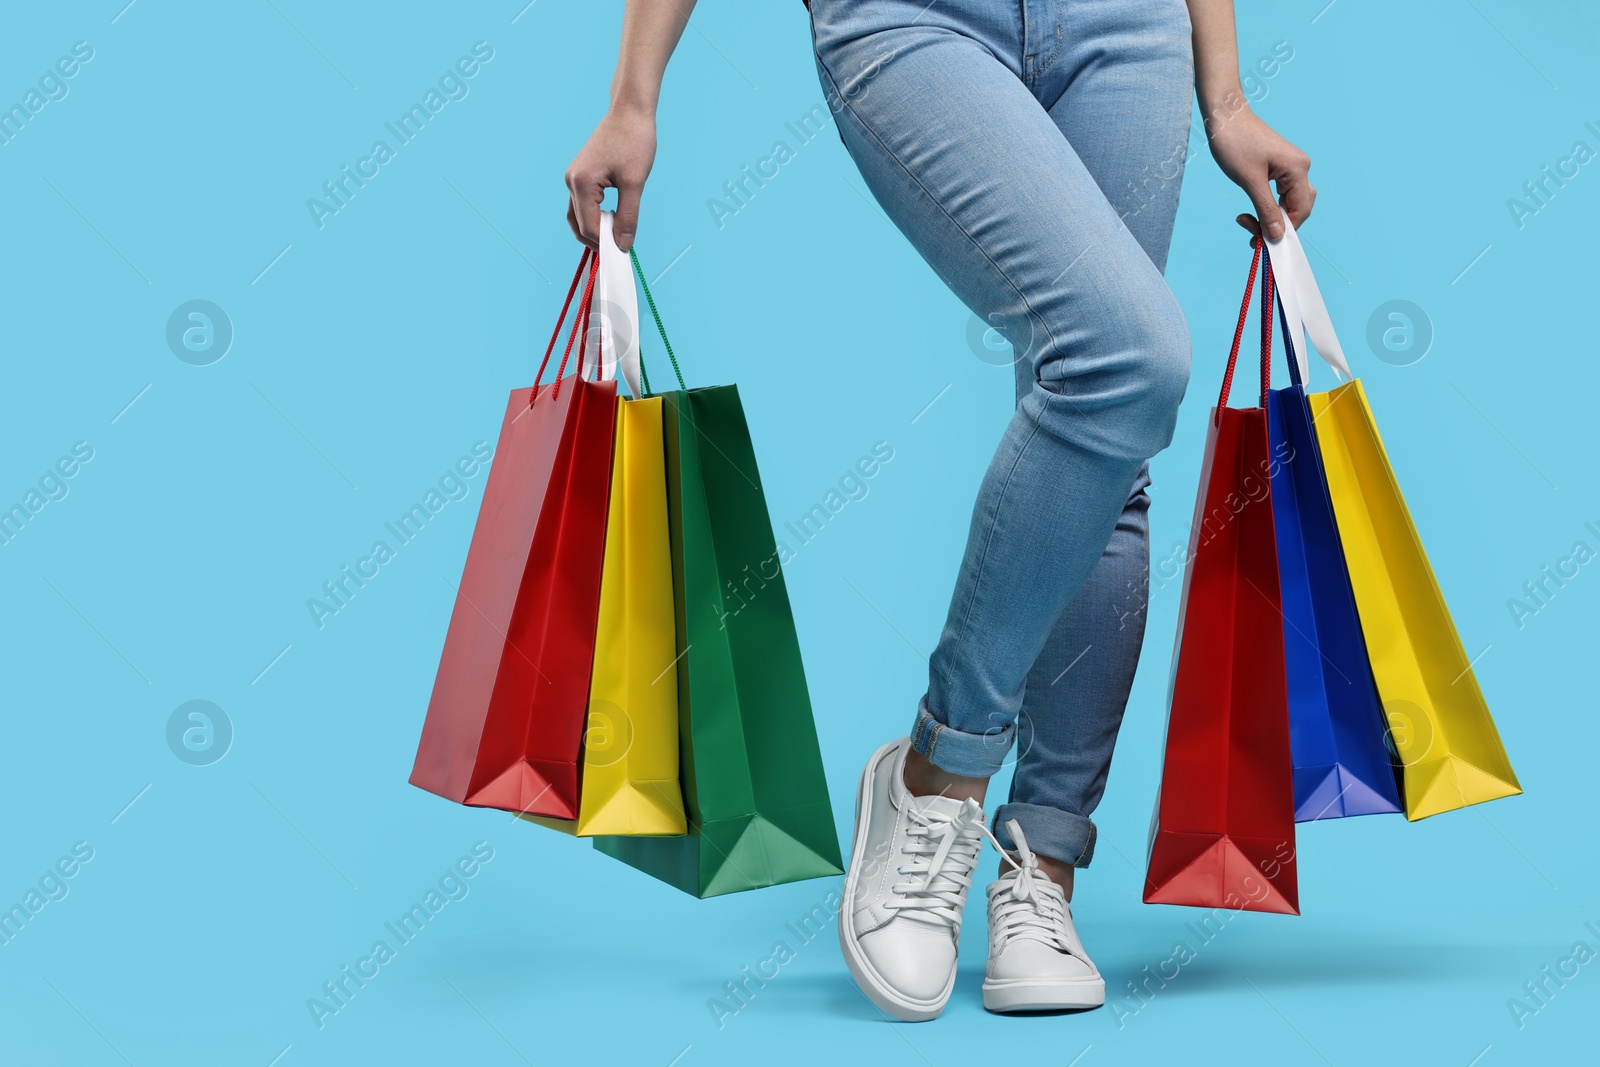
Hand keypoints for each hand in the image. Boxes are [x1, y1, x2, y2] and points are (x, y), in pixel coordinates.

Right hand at [565, 107, 655, 250]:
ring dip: (596, 228)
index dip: (606, 243)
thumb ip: (628, 217)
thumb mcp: (635, 183)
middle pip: (579, 225)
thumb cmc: (634, 141)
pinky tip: (613, 219)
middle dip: (598, 239)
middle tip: (621, 247)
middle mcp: (572, 181)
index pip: (589, 227)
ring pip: (579, 216)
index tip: (624, 253)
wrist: (629, 112)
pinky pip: (583, 204)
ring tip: (618, 234)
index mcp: (581, 183)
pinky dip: (595, 216)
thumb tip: (623, 245)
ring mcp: (574, 178)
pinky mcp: (581, 175)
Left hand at [1203, 102, 1314, 242]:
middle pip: (1298, 208)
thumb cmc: (1235, 143)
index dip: (1284, 230)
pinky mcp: (1280, 166)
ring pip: (1289, 202)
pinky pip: (1280, 193)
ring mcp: (1291, 166)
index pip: (1301, 211)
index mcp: (1298, 169)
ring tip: (1245, 220)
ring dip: (1270, 216)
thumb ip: (1266, 208)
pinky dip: (1268, 205)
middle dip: (1277, 225)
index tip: (1260, 242)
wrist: (1225, 115)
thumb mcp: (1250, 181)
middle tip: (1250, 235)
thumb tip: (1278, 234)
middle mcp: (1300, 167)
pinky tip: (1251, 209)